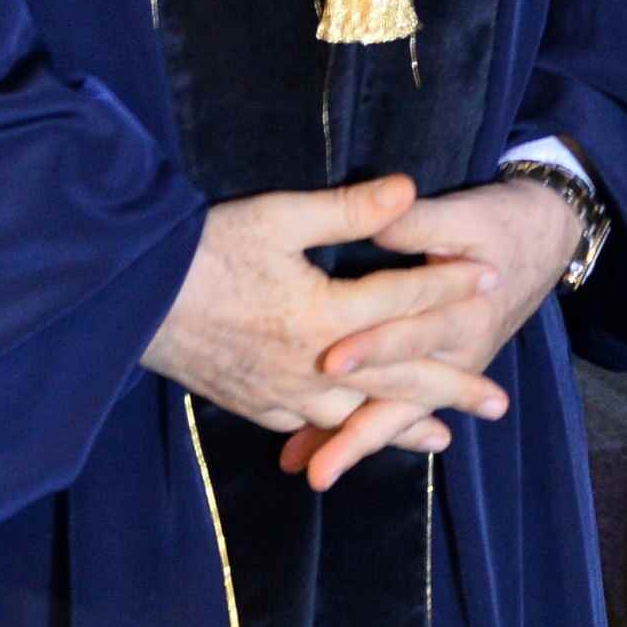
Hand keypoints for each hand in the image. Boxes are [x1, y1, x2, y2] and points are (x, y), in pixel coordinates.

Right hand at [143, 178, 509, 465]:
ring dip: (404, 424)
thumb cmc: (203, 248)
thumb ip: (347, 210)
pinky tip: (357, 436)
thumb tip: (407, 190)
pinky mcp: (250, 404)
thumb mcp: (276, 216)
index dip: (450, 285)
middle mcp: (309, 366)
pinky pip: (311, 428)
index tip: (491, 279)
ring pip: (358, 416)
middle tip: (498, 402)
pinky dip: (345, 434)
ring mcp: (279, 392)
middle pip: (396, 376)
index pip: (403, 299)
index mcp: (322, 315)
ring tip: (444, 435)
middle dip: (452, 386)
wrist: (128, 297)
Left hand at [288, 179, 586, 490]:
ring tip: (312, 474)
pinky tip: (320, 451)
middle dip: (358, 432)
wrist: (543, 238)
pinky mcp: (437, 373)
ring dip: (354, 442)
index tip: (331, 363)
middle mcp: (459, 355)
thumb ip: (418, 224)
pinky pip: (399, 408)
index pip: (413, 336)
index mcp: (467, 315)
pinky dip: (361, 429)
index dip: (373, 347)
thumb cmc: (501, 224)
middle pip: (404, 399)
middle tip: (318, 467)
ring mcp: (449, 370)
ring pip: (399, 414)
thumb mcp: (466, 215)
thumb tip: (377, 224)